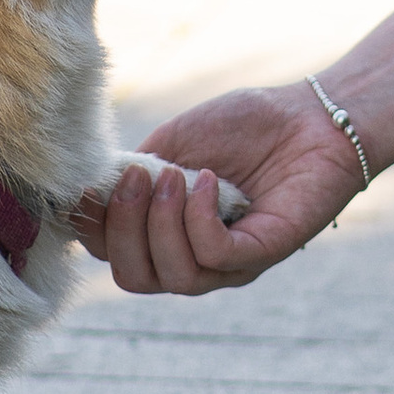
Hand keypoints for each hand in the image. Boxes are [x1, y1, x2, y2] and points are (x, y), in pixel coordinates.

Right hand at [72, 86, 364, 294]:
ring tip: (173, 176)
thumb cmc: (243, 127)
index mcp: (165, 234)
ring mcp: (231, 262)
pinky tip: (208, 181)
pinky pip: (216, 256)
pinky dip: (200, 219)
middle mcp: (194, 258)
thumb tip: (89, 191)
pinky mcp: (263, 251)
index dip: (92, 230)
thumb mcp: (173, 143)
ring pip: (175, 277)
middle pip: (136, 278)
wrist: (309, 116)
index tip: (84, 189)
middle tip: (135, 178)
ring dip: (161, 223)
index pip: (113, 256)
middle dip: (123, 229)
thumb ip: (133, 172)